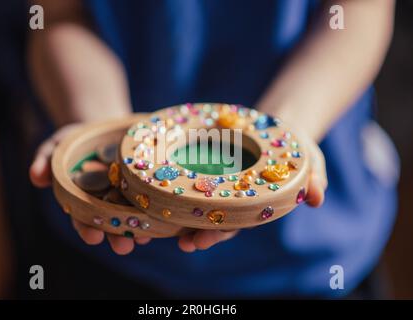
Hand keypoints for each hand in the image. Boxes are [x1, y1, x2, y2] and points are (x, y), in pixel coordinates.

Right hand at [29, 124, 237, 253]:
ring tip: (147, 237)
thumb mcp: (58, 144)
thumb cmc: (79, 139)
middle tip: (124, 246)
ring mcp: (129, 196)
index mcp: (86, 200)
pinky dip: (159, 209)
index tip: (91, 236)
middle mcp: (108, 203)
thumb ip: (44, 160)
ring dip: (140, 229)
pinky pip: (153, 199)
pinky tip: (167, 218)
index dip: (86, 228)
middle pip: (112, 223)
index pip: (83, 218)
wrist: (107, 126)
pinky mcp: (147, 186)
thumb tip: (34, 178)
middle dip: (117, 236)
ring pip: (134, 217)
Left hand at [29, 124, 326, 254]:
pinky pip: (185, 174)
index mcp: (248, 204)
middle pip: (203, 216)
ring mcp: (216, 181)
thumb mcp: (308, 159)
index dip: (213, 233)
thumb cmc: (294, 147)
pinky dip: (167, 181)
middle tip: (168, 236)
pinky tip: (147, 182)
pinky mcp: (205, 162)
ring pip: (189, 199)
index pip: (228, 224)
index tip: (196, 240)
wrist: (282, 125)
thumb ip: (313, 179)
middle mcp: (228, 196)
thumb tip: (317, 199)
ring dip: (171, 209)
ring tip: (150, 218)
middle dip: (188, 228)